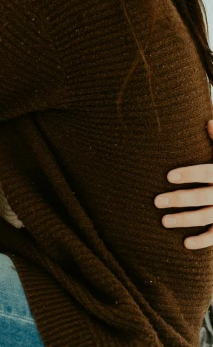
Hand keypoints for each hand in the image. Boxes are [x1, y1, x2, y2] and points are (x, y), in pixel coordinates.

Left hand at [154, 119, 212, 249]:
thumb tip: (209, 121)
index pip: (206, 173)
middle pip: (202, 197)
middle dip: (179, 200)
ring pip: (206, 217)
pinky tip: (185, 243)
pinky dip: (203, 241)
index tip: (168, 175)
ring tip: (164, 221)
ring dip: (185, 221)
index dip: (189, 174)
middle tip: (156, 201)